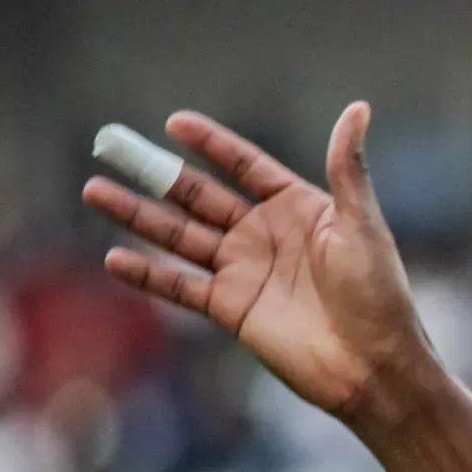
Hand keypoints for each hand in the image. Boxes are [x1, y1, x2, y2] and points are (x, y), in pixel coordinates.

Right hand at [81, 103, 433, 423]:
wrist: (373, 363)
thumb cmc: (377, 293)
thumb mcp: (361, 223)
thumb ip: (346, 167)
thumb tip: (358, 107)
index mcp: (298, 208)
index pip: (245, 166)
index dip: (212, 145)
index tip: (174, 123)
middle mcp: (265, 235)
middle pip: (199, 196)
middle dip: (156, 174)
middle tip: (110, 147)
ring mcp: (245, 271)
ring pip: (179, 235)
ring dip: (137, 215)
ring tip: (93, 190)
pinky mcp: (232, 308)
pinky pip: (181, 286)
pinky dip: (148, 273)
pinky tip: (113, 257)